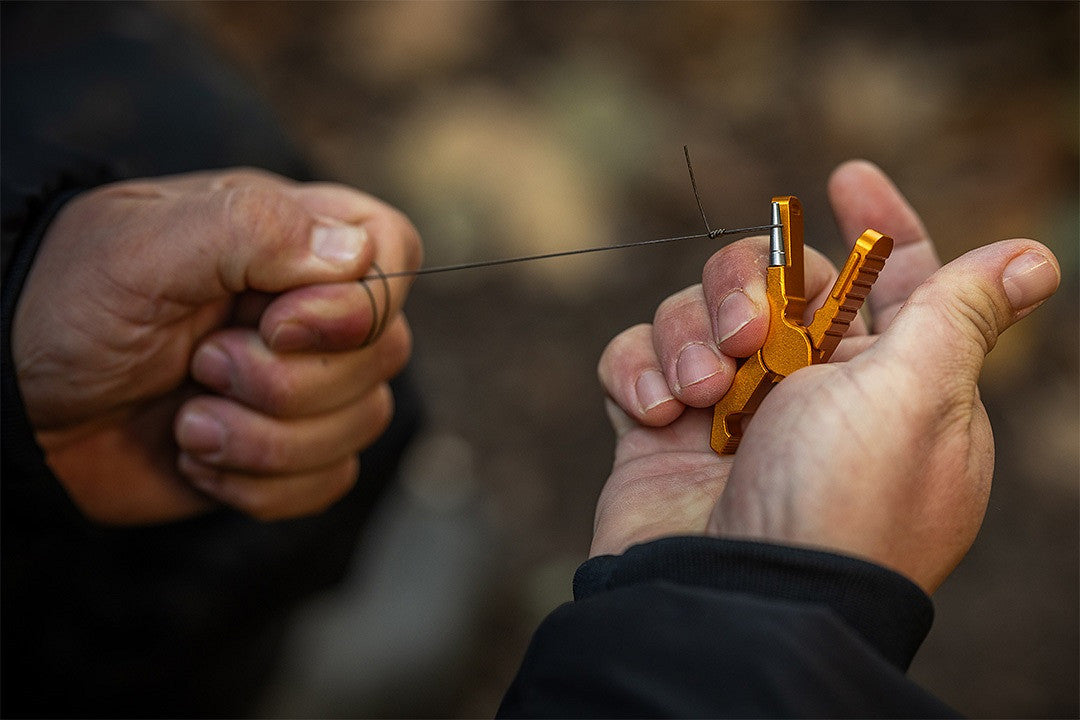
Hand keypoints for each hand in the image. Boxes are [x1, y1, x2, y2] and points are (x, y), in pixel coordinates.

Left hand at [12, 169, 420, 523]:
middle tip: (199, 367)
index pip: (393, 249)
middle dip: (285, 383)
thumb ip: (250, 230)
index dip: (359, 302)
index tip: (277, 326)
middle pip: (384, 351)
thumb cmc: (68, 307)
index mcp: (290, 238)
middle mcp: (312, 308)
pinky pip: (331, 481)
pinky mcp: (290, 451)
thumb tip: (356, 253)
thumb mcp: (143, 249)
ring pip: (363, 423)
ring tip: (188, 422)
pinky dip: (261, 486)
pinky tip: (199, 458)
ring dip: (265, 442)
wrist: (16, 406)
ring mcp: (306, 383)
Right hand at [594, 161, 1059, 592]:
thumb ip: (960, 311)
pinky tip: (653, 410)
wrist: (735, 598)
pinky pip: (634, 359)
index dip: (880, 223)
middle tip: (750, 336)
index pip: (893, 281)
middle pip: (773, 280)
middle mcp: (809, 392)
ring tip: (699, 395)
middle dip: (750, 285)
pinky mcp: (659, 432)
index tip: (849, 176)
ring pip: (695, 312)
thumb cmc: (840, 494)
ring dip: (688, 336)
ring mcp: (728, 413)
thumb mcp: (917, 393)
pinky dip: (635, 371)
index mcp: (889, 380)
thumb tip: (1033, 257)